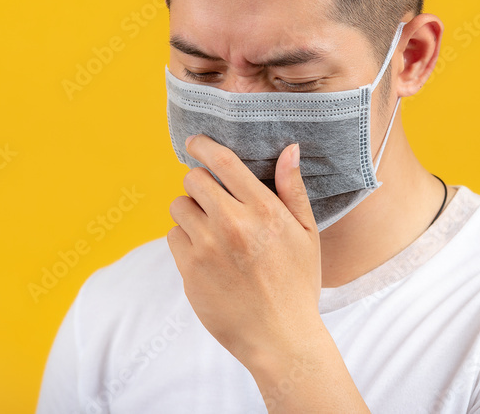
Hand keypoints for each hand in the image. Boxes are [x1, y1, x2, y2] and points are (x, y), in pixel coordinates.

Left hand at [166, 134, 323, 367]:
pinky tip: (206, 253)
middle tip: (212, 198)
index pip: (223, 161)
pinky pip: (173, 235)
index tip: (195, 142)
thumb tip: (290, 148)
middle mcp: (233, 224)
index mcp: (264, 210)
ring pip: (179, 206)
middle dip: (200, 182)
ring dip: (190, 210)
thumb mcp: (307, 234)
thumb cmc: (298, 284)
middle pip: (194, 179)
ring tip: (210, 228)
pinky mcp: (189, 270)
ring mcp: (207, 247)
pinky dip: (184, 239)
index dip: (203, 145)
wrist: (279, 337)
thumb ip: (293, 189)